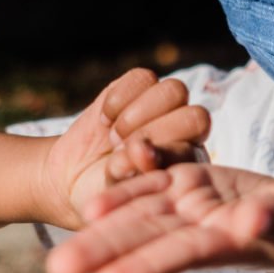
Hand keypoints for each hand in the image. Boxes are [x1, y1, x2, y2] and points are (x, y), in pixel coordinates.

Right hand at [37, 68, 210, 229]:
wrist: (76, 179)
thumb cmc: (106, 194)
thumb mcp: (120, 195)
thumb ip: (135, 177)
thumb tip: (141, 151)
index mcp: (191, 162)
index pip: (197, 146)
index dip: (167, 150)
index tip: (133, 163)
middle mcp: (186, 132)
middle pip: (196, 115)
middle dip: (155, 133)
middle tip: (122, 149)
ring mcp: (165, 107)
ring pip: (174, 90)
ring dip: (138, 115)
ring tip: (115, 137)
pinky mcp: (138, 88)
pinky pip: (142, 77)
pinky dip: (118, 99)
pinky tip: (105, 121)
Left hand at [44, 163, 273, 272]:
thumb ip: (273, 218)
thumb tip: (248, 222)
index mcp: (222, 243)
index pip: (176, 254)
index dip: (141, 267)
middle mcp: (196, 229)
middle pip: (142, 239)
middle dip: (100, 252)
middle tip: (55, 270)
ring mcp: (189, 207)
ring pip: (139, 216)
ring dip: (100, 230)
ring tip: (57, 255)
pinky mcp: (189, 183)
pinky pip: (152, 186)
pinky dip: (124, 194)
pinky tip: (92, 205)